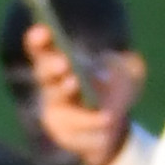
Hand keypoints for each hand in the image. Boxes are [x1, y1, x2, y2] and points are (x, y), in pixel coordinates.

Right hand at [22, 29, 145, 164]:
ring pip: (59, 101)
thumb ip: (121, 64)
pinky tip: (106, 120)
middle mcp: (51, 85)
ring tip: (81, 90)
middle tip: (63, 64)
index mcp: (61, 63)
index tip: (42, 30)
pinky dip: (95, 122)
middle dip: (51, 67)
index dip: (37, 39)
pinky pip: (77, 128)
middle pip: (44, 74)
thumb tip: (106, 69)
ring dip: (67, 94)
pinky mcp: (62, 133)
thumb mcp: (126, 71)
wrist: (115, 128)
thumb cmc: (115, 90)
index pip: (41, 49)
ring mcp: (54, 110)